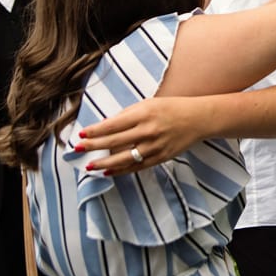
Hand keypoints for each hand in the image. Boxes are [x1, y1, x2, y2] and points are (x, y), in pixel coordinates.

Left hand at [76, 97, 207, 175]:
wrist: (198, 119)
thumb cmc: (171, 108)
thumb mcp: (149, 103)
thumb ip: (128, 114)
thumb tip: (106, 125)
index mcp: (144, 114)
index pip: (114, 124)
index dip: (96, 131)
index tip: (82, 134)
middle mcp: (148, 131)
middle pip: (115, 141)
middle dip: (94, 146)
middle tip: (78, 149)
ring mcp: (154, 146)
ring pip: (124, 158)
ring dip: (104, 162)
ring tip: (89, 166)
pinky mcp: (160, 158)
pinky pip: (136, 166)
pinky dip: (121, 170)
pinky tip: (108, 171)